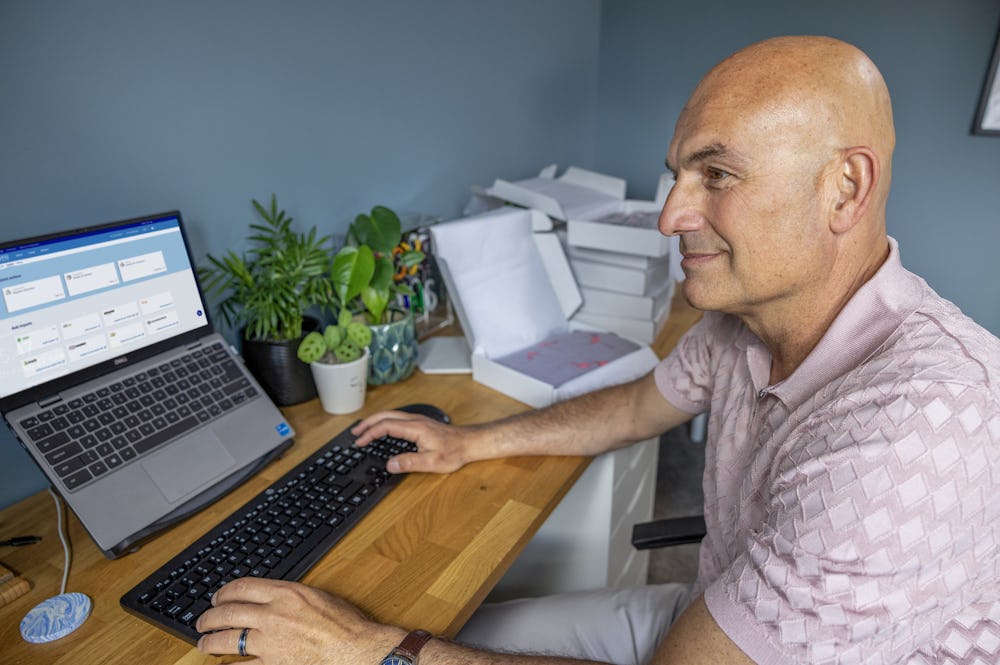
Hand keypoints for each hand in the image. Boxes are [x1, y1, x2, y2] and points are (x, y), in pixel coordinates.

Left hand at [196, 578, 403, 664]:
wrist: (355, 649)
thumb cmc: (344, 624)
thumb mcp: (316, 596)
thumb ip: (290, 596)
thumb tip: (272, 598)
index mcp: (285, 593)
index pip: (242, 587)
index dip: (223, 592)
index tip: (217, 597)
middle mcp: (272, 615)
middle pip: (228, 613)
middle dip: (209, 617)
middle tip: (203, 621)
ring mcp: (270, 642)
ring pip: (228, 640)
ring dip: (210, 642)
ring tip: (204, 644)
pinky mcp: (272, 664)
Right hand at [351, 409, 474, 473]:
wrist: (469, 442)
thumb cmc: (454, 451)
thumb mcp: (432, 462)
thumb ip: (410, 463)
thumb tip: (390, 465)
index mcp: (415, 428)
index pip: (386, 426)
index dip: (370, 433)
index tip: (360, 442)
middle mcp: (415, 420)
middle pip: (385, 415)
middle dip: (367, 423)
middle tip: (355, 433)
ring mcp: (418, 420)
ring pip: (391, 415)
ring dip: (375, 421)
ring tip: (364, 430)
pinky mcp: (420, 423)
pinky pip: (397, 418)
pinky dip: (384, 422)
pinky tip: (383, 430)